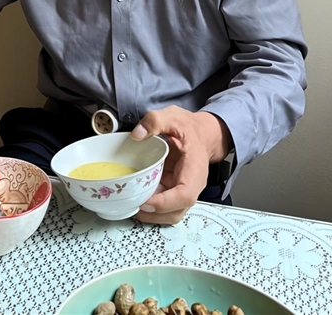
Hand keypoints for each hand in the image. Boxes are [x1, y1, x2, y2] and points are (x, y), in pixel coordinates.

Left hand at [130, 105, 231, 225]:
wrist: (201, 133)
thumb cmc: (189, 128)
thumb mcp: (173, 117)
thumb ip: (155, 121)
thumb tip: (137, 134)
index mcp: (194, 170)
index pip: (185, 195)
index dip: (165, 203)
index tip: (146, 200)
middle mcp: (191, 185)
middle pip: (176, 211)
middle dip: (154, 214)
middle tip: (131, 204)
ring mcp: (182, 190)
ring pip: (170, 213)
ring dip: (151, 215)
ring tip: (130, 205)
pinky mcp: (174, 190)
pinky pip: (164, 206)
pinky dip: (150, 207)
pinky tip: (135, 198)